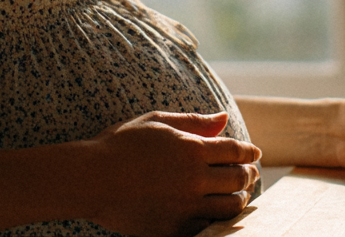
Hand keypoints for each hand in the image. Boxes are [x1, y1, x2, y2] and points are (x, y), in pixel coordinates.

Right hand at [80, 111, 260, 236]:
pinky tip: (217, 212)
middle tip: (250, 173)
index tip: (254, 153)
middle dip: (248, 174)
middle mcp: (194, 180)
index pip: (236, 151)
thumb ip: (194, 122)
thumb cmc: (120, 145)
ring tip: (238, 194)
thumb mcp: (156, 122)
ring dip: (240, 198)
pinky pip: (209, 226)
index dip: (249, 152)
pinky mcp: (175, 229)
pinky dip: (219, 219)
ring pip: (230, 207)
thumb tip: (224, 119)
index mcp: (192, 150)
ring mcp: (186, 207)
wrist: (89, 180)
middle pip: (238, 179)